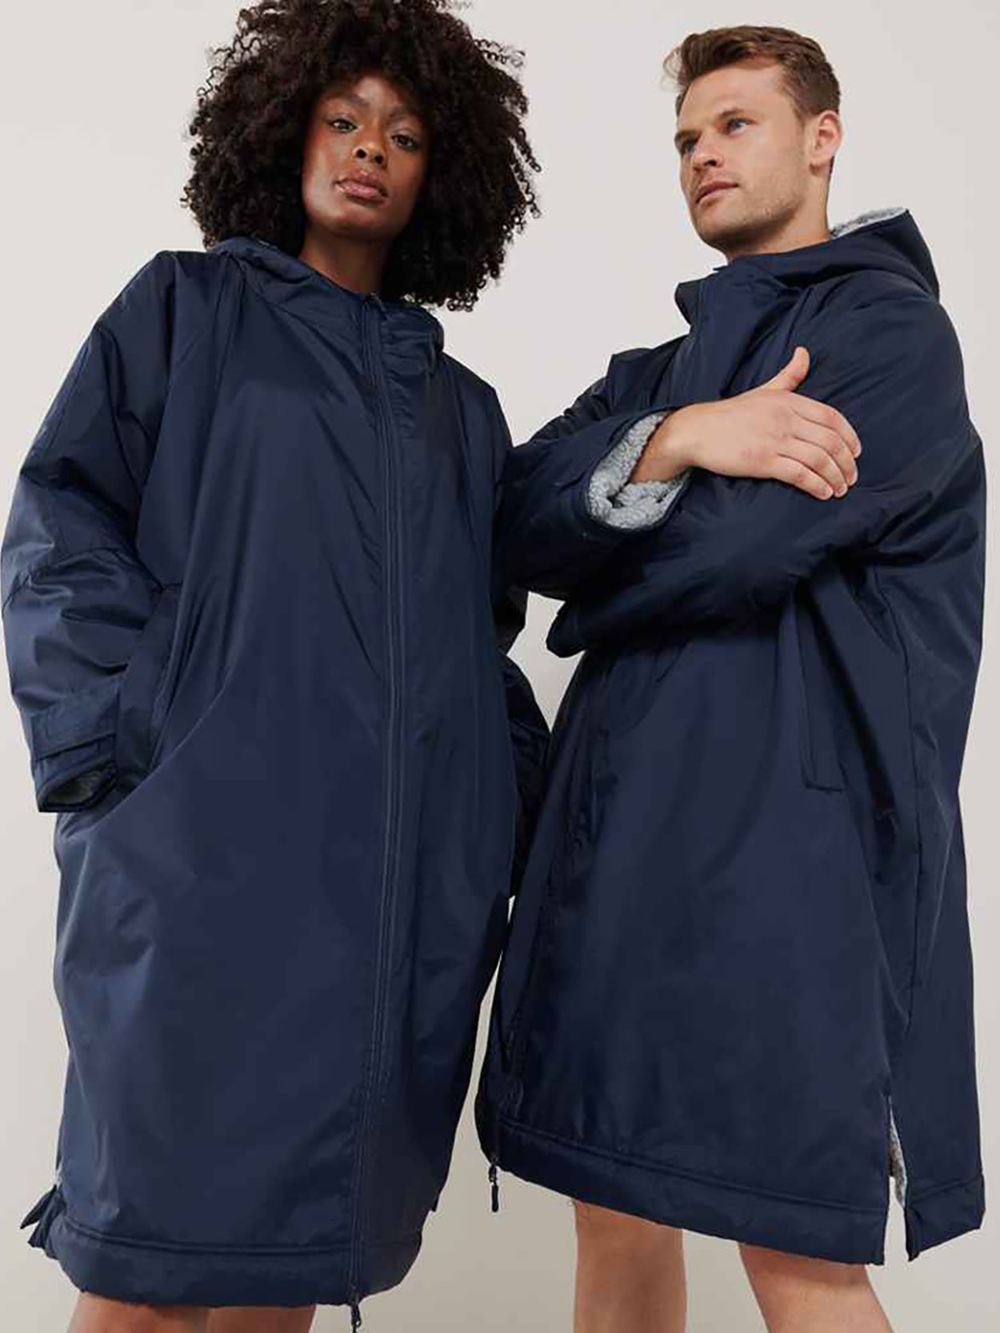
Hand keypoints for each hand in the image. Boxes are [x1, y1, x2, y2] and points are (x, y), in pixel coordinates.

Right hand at [631, 346, 861, 499]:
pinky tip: (823, 493)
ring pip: (818, 459)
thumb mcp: (764, 390)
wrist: (697, 431)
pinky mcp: (762, 461)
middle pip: (829, 441)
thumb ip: (789, 375)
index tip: (856, 452)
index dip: (849, 436)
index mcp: (788, 401)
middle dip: (846, 463)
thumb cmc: (730, 414)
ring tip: (840, 489)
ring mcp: (774, 440)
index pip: (831, 417)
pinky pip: (799, 474)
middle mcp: (785, 418)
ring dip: (835, 477)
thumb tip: (805, 353)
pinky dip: (816, 485)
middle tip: (851, 477)